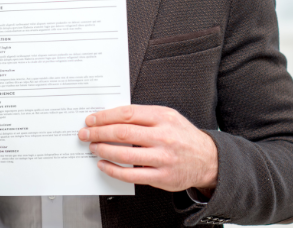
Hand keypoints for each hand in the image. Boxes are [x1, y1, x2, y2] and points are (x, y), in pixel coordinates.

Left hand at [78, 105, 217, 193]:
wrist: (207, 159)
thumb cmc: (182, 135)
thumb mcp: (168, 116)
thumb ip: (143, 115)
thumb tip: (111, 117)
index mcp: (163, 117)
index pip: (127, 114)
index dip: (105, 117)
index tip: (91, 120)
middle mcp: (163, 136)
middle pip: (122, 133)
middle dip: (98, 133)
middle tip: (85, 134)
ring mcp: (163, 158)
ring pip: (124, 154)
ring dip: (103, 150)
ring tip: (93, 147)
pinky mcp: (162, 177)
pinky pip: (131, 175)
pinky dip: (113, 170)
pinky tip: (104, 164)